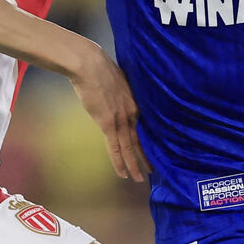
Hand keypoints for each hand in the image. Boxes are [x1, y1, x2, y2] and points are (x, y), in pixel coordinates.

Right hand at [68, 43, 148, 181]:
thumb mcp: (117, 81)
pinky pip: (115, 148)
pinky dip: (119, 162)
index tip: (152, 151)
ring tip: (140, 179)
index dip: (148, 142)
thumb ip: (120, 93)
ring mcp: (121, 120)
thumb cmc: (99, 68)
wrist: (89, 64)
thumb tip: (117, 97)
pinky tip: (123, 173)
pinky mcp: (108, 123)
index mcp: (135, 103)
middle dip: (146, 158)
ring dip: (134, 165)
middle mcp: (132, 113)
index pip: (144, 128)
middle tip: (153, 172)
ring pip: (130, 148)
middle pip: (140, 140)